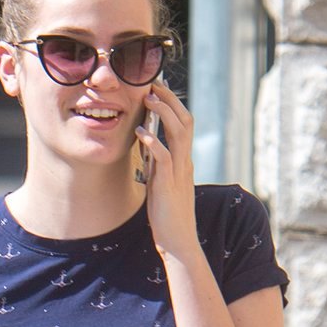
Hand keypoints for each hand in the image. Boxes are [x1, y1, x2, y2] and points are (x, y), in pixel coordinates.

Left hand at [137, 79, 198, 262]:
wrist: (178, 243)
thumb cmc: (167, 216)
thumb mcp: (161, 182)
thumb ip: (158, 163)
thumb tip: (147, 143)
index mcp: (184, 161)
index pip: (183, 123)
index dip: (171, 103)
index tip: (156, 87)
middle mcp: (185, 162)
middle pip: (185, 120)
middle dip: (170, 99)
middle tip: (152, 83)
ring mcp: (180, 173)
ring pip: (180, 133)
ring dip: (164, 113)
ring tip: (148, 99)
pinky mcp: (170, 186)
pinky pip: (165, 158)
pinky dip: (154, 142)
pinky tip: (141, 131)